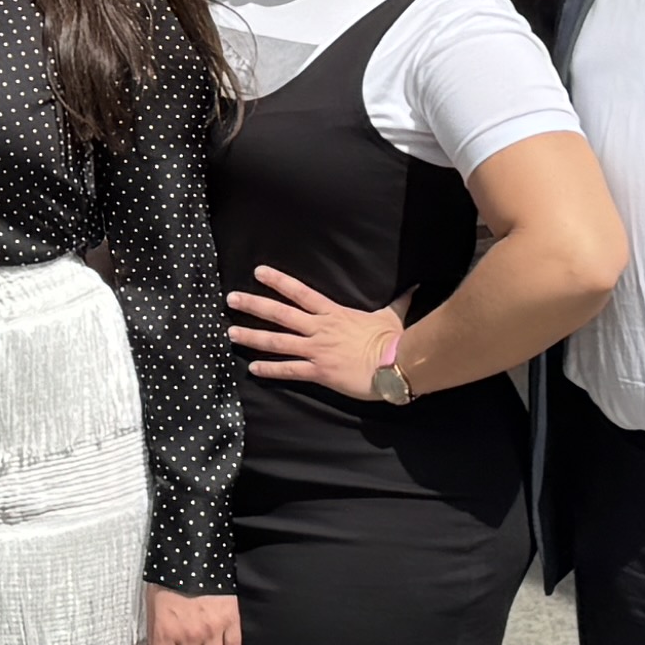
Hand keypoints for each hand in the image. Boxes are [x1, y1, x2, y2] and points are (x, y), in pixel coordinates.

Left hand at [225, 264, 408, 398]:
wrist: (395, 364)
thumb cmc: (393, 341)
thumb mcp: (392, 316)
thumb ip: (398, 301)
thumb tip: (414, 287)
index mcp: (333, 313)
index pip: (300, 292)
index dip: (278, 281)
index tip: (259, 272)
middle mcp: (320, 329)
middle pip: (280, 314)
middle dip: (254, 305)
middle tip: (231, 299)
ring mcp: (317, 350)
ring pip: (278, 341)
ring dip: (253, 336)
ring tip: (230, 332)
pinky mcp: (319, 372)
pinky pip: (290, 370)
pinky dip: (270, 369)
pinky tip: (253, 369)